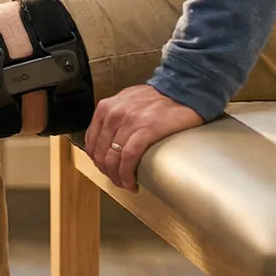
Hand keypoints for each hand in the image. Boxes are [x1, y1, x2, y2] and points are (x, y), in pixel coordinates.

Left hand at [82, 84, 203, 190]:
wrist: (183, 90)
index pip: (91, 142)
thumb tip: (107, 139)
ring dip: (118, 178)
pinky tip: (132, 183)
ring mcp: (129, 122)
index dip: (97, 162)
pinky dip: (127, 175)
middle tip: (118, 181)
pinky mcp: (146, 130)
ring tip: (126, 184)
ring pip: (113, 159)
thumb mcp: (126, 101)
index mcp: (106, 107)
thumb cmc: (157, 97)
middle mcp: (114, 114)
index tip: (106, 170)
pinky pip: (129, 158)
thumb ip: (114, 115)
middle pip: (101, 153)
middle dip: (107, 173)